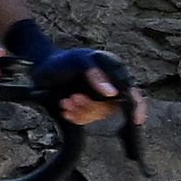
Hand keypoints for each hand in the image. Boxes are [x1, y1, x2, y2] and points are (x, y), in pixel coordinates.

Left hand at [5, 17, 134, 122]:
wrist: (42, 67)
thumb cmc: (62, 60)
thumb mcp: (77, 61)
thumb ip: (94, 73)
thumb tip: (112, 93)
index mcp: (115, 72)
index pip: (133, 93)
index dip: (137, 107)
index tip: (136, 121)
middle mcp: (111, 86)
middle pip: (113, 107)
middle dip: (92, 107)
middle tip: (73, 99)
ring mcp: (99, 98)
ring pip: (99, 114)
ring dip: (82, 111)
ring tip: (65, 102)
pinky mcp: (88, 107)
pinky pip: (88, 119)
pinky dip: (77, 117)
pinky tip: (65, 110)